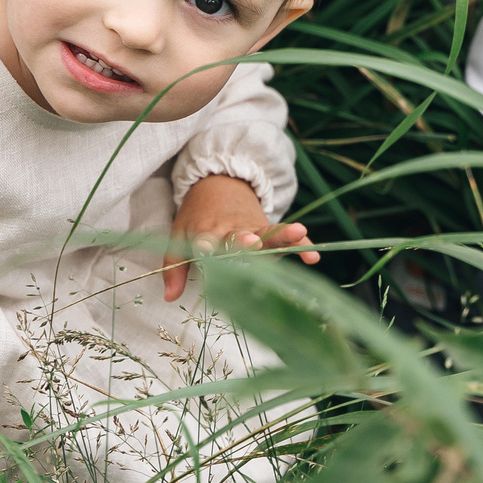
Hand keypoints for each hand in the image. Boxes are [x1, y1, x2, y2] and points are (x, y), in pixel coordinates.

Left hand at [164, 174, 319, 300]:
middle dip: (245, 241)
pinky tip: (313, 255)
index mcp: (206, 232)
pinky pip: (284, 235)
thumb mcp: (178, 235)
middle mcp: (231, 229)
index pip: (205, 239)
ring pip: (267, 232)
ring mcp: (252, 227)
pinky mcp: (266, 226)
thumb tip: (169, 298)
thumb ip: (173, 266)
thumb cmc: (196, 216)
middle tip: (252, 242)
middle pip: (239, 236)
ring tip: (299, 233)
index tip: (206, 250)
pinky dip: (300, 244)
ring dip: (282, 234)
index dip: (207, 245)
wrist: (217, 184)